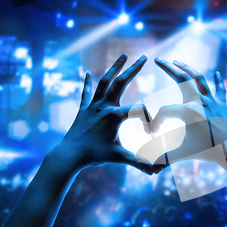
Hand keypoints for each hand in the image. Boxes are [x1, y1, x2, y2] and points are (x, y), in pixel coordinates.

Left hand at [53, 54, 153, 174]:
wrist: (69, 156)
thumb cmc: (95, 156)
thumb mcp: (120, 158)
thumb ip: (140, 163)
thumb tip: (157, 171)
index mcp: (115, 116)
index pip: (140, 111)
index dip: (150, 122)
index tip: (151, 135)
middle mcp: (104, 106)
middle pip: (121, 82)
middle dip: (133, 69)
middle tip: (143, 56)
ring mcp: (93, 106)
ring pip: (104, 82)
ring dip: (114, 68)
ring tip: (123, 55)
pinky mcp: (83, 110)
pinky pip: (85, 93)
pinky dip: (86, 83)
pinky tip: (85, 73)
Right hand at [137, 59, 226, 177]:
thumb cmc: (207, 153)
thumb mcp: (182, 154)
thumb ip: (162, 158)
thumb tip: (146, 168)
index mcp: (188, 112)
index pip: (164, 111)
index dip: (155, 122)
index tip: (152, 133)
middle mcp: (200, 102)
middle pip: (181, 79)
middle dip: (168, 67)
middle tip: (158, 59)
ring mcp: (212, 101)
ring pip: (199, 79)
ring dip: (188, 68)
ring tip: (178, 61)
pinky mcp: (222, 105)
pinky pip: (220, 90)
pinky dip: (218, 81)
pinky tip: (217, 73)